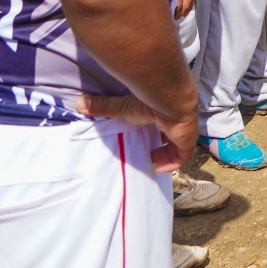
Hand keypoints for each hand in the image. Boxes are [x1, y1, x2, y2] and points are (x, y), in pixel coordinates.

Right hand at [76, 93, 198, 173]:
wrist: (172, 99)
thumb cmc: (149, 99)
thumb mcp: (123, 107)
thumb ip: (103, 106)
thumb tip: (79, 103)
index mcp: (165, 109)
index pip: (164, 120)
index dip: (157, 129)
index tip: (145, 137)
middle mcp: (177, 119)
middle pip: (172, 133)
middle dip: (162, 143)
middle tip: (149, 152)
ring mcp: (184, 130)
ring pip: (178, 145)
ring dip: (166, 154)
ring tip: (151, 160)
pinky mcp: (187, 141)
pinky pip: (182, 157)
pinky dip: (171, 164)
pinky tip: (158, 168)